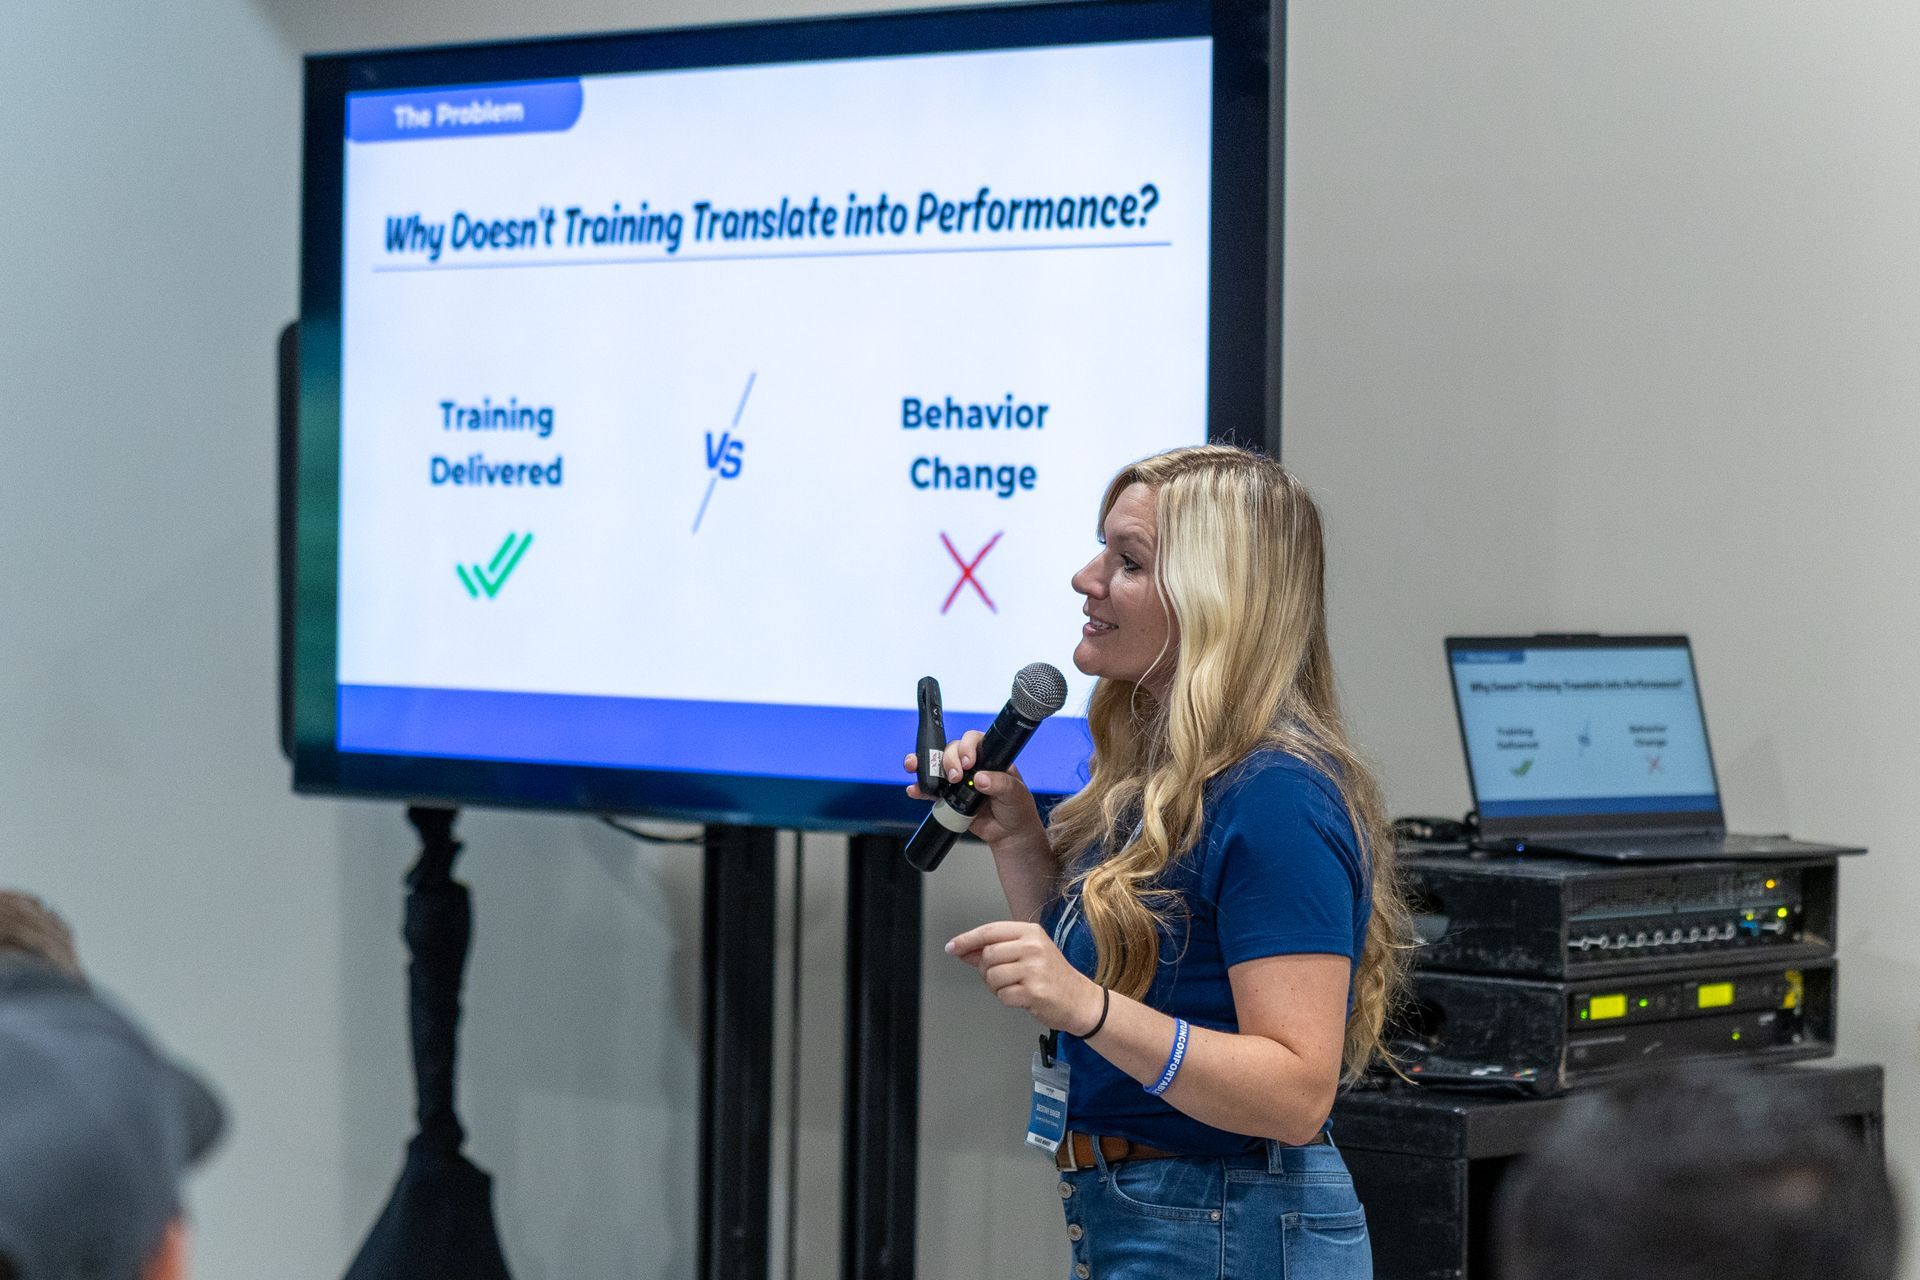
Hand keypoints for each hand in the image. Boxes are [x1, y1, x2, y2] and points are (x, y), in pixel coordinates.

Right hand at [901, 731, 1045, 853]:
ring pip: (937, 766)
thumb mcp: (1015, 793)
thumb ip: (1000, 784)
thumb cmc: (1017, 808)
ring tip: (916, 767)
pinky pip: (932, 790)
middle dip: (947, 760)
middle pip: (951, 750)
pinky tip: (914, 789)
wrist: (1010, 833)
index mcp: (990, 757)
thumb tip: (980, 779)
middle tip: (955, 777)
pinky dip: (921, 789)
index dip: (967, 746)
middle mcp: (972, 765)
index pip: (974, 741)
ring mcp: (960, 781)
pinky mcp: (950, 797)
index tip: (968, 762)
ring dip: (925, 766)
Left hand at [946, 920, 1101, 1033]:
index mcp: (1030, 932)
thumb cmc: (1052, 975)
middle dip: (986, 969)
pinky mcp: (1034, 991)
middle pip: (988, 955)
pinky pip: (1002, 995)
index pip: (990, 931)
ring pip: (992, 976)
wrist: (1079, 999)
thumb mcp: (1026, 954)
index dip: (967, 939)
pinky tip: (1021, 997)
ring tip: (1013, 986)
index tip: (952, 947)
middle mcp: (1033, 947)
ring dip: (995, 986)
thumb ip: (995, 950)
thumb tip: (964, 950)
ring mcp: (1034, 969)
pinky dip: (1006, 999)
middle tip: (1000, 976)